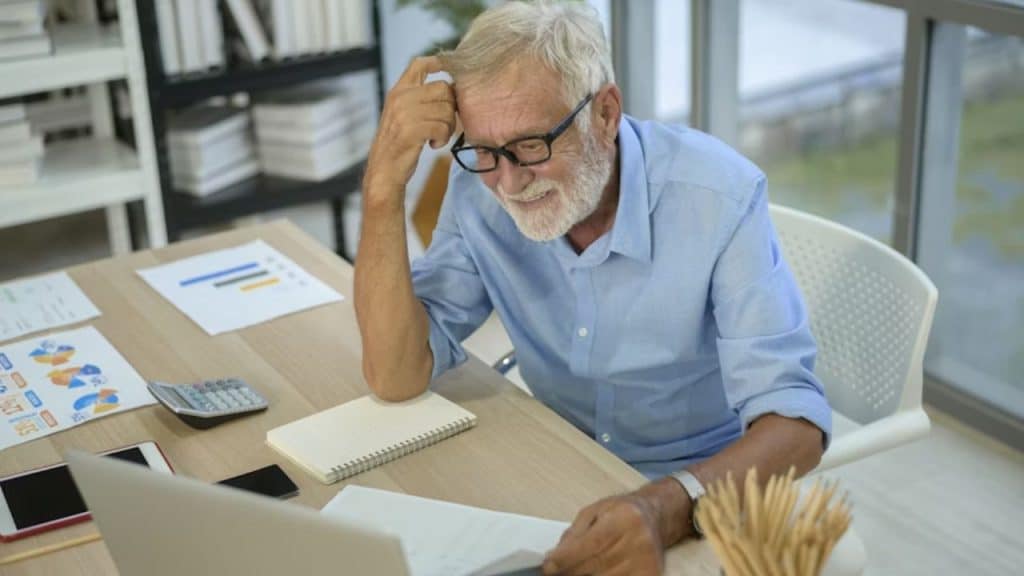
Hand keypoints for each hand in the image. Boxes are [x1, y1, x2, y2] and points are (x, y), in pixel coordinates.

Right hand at [364, 56, 456, 201]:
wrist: (384, 170)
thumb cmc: (399, 145)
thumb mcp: (404, 115)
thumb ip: (420, 99)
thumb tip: (451, 88)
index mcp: (398, 90)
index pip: (419, 64)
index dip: (438, 62)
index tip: (451, 70)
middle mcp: (400, 97)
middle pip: (443, 89)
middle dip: (451, 108)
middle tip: (445, 125)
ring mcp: (404, 113)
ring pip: (446, 110)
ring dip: (448, 127)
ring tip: (438, 138)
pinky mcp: (410, 130)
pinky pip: (441, 127)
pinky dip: (443, 138)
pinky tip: (434, 145)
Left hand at [542, 490, 668, 575]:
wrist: (654, 517)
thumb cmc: (621, 512)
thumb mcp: (593, 512)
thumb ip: (574, 534)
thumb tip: (554, 557)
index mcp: (625, 518)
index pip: (591, 544)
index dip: (566, 558)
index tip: (548, 566)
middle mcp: (640, 541)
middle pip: (596, 565)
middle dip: (570, 571)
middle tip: (555, 572)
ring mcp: (647, 562)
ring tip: (574, 570)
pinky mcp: (651, 575)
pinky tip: (593, 572)